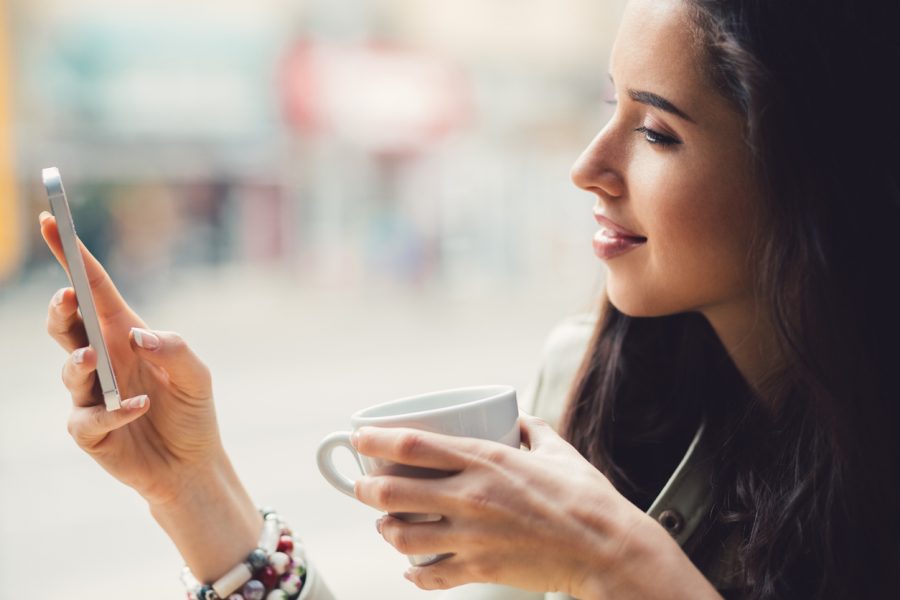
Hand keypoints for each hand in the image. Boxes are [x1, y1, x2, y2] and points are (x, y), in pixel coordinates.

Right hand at [40, 211, 221, 505]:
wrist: (192, 464)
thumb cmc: (192, 411)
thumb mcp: (197, 376)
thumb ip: (174, 349)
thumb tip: (136, 337)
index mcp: (125, 335)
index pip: (94, 290)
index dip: (72, 256)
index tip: (52, 221)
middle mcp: (104, 360)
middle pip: (67, 325)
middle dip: (60, 309)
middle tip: (67, 298)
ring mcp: (92, 395)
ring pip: (70, 370)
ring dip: (81, 362)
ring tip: (96, 358)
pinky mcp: (91, 430)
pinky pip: (89, 417)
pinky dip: (113, 411)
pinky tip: (138, 408)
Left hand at [353, 414, 718, 598]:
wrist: (607, 550)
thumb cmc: (586, 498)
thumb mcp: (557, 450)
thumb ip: (531, 429)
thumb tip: (518, 418)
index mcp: (486, 459)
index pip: (413, 446)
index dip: (376, 440)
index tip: (359, 437)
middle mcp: (470, 496)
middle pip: (393, 492)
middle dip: (366, 489)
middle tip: (362, 486)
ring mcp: (471, 536)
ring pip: (402, 535)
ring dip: (385, 529)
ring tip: (385, 525)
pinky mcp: (480, 568)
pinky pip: (430, 574)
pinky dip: (414, 573)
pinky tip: (411, 569)